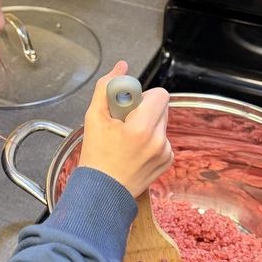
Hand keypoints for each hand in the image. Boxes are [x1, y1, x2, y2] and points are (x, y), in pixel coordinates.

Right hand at [78, 60, 172, 197]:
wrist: (102, 193)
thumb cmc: (96, 159)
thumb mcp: (94, 118)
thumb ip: (107, 88)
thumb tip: (121, 67)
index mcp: (143, 128)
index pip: (160, 94)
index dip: (143, 96)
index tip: (128, 107)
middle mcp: (159, 141)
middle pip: (161, 107)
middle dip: (144, 109)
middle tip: (124, 123)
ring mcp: (165, 152)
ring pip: (162, 122)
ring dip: (148, 124)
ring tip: (127, 140)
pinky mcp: (167, 161)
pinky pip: (163, 139)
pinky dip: (151, 140)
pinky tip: (134, 151)